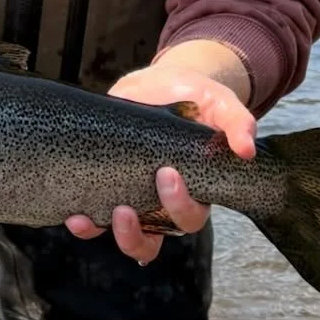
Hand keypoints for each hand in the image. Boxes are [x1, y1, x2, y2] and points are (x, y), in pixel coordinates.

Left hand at [65, 58, 255, 263]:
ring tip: (89, 219)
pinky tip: (72, 214)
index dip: (180, 206)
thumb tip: (246, 149)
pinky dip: (84, 223)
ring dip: (108, 234)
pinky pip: (96, 219)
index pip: (191, 216)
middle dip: (139, 229)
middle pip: (157, 235)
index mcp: (195, 189)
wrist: (161, 83)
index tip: (168, 174)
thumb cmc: (195, 98)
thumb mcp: (219, 101)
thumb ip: (237, 121)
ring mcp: (135, 198)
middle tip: (126, 207)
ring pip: (127, 236)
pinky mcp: (108, 188)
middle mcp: (164, 202)